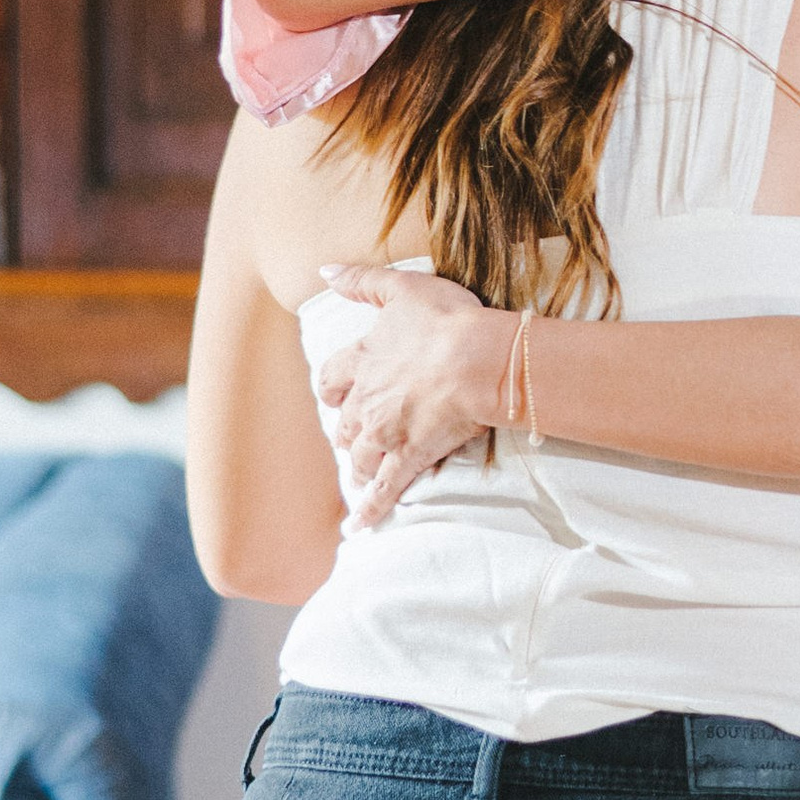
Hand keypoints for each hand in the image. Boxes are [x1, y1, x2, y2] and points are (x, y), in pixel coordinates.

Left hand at [315, 268, 514, 529]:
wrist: (476, 358)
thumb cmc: (446, 320)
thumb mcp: (402, 288)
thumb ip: (361, 280)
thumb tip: (323, 270)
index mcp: (364, 360)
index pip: (333, 377)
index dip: (332, 387)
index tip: (334, 393)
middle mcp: (367, 401)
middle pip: (344, 424)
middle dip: (347, 433)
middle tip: (355, 438)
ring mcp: (386, 433)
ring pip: (361, 457)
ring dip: (360, 467)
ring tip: (362, 475)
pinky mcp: (409, 457)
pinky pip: (384, 491)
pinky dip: (369, 511)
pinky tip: (358, 528)